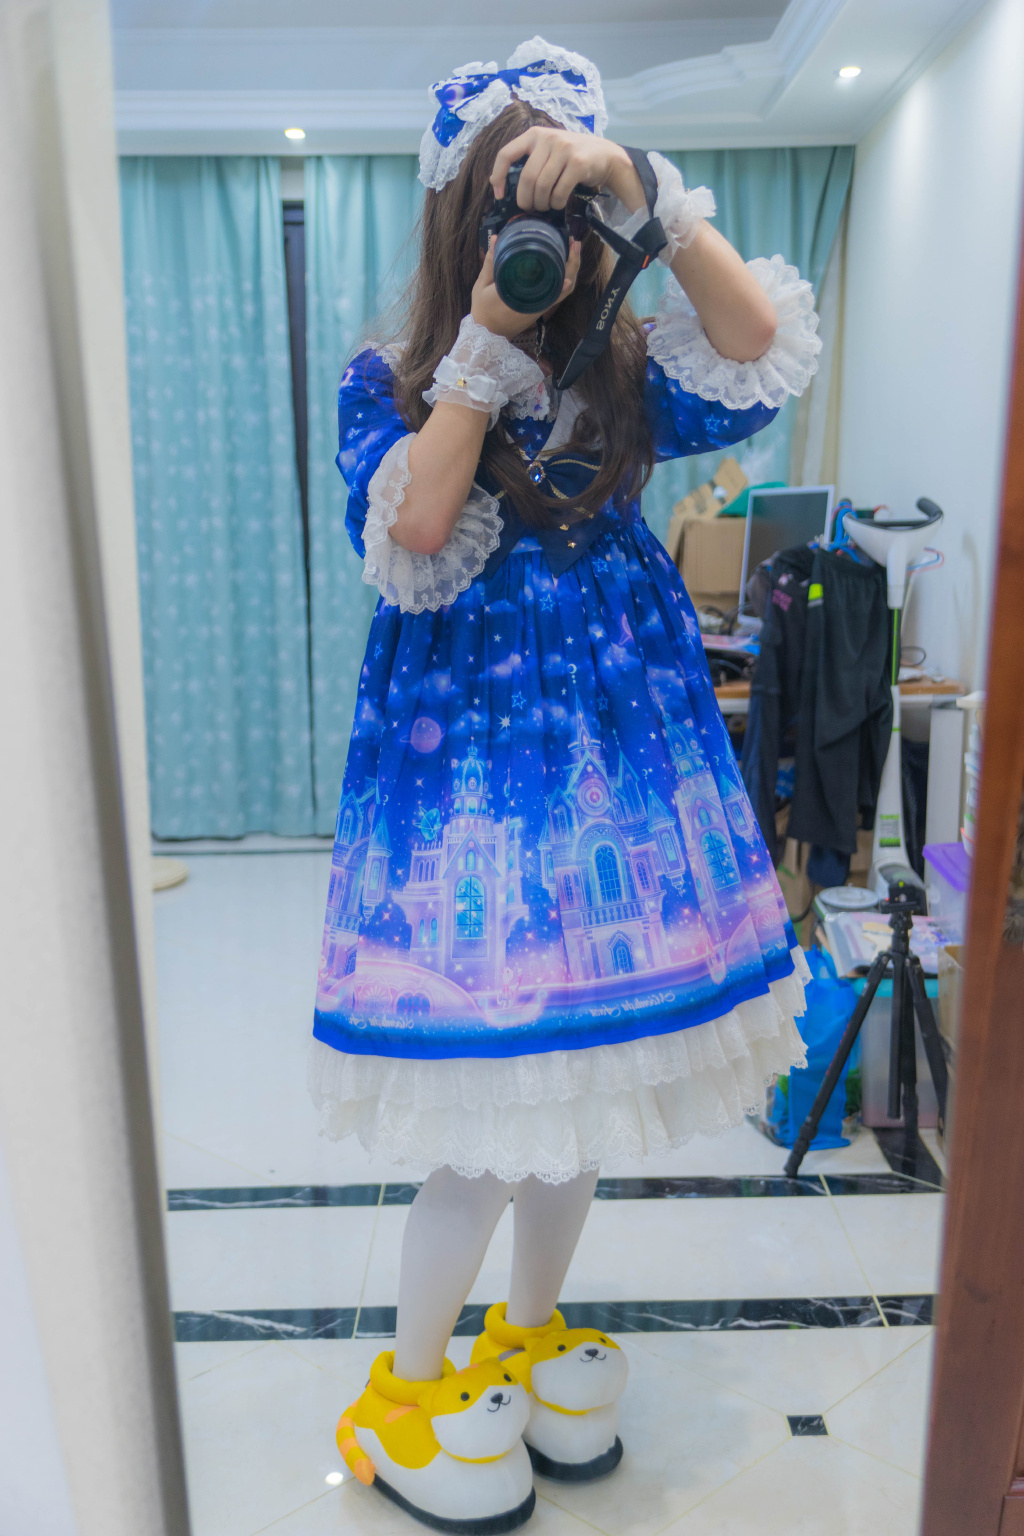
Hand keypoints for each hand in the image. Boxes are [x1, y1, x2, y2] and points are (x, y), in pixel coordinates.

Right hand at [471, 234, 580, 339]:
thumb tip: (496, 239)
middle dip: (574, 262)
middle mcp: (539, 302)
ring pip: (565, 291)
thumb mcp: (482, 285)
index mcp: (527, 295)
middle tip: (574, 242)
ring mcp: (541, 307)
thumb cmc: (483, 310)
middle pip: (566, 284)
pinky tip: (563, 267)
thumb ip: (491, 262)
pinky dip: (564, 281)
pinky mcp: (540, 310)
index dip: (567, 263)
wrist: (487, 335)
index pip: (555, 280)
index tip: (569, 245)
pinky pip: (558, 295)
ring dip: (572, 271)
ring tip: (572, 251)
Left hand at [490, 127, 644, 213]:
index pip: (506, 153)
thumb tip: (505, 187)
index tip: (500, 195)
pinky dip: (556, 204)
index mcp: (534, 135)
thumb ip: (530, 160)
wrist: (605, 155)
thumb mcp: (548, 150)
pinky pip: (559, 192)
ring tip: (545, 206)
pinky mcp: (578, 163)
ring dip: (542, 203)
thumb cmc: (571, 157)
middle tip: (530, 208)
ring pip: (542, 187)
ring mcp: (564, 149)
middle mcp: (548, 138)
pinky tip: (558, 204)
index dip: (499, 176)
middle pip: (526, 178)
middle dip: (526, 200)